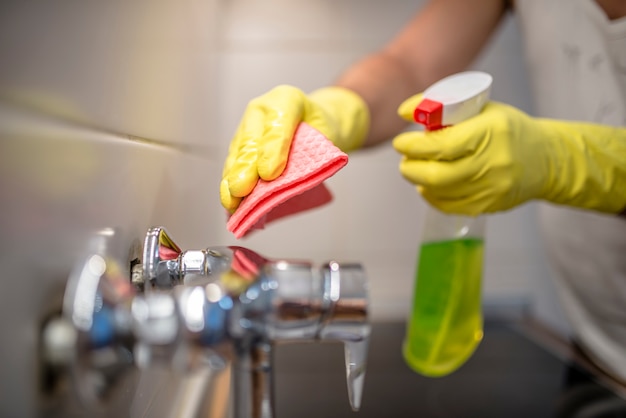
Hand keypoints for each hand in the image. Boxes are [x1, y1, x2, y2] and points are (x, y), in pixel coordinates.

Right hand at [220, 85, 368, 211]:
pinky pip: (233, 164)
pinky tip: (229, 200)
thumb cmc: (321, 129)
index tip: (268, 174)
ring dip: (233, 179)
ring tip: (231, 200)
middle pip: (250, 141)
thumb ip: (310, 152)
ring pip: (237, 154)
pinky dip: (230, 183)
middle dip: (245, 168)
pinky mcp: (239, 144)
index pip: (278, 125)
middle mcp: (261, 110)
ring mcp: (247, 127)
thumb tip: (289, 180)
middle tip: (241, 190)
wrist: (315, 122)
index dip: (272, 150)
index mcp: (286, 99)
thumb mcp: (326, 135)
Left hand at [393, 94, 625, 214]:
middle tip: (404, 160)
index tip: (401, 142)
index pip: (442, 144)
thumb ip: (442, 107)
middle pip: (437, 174)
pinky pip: (449, 206)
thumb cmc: (509, 130)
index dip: (414, 146)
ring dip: (419, 181)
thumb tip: (404, 112)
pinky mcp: (488, 206)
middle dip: (411, 167)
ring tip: (415, 169)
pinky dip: (432, 196)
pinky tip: (429, 185)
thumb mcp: (481, 109)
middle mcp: (493, 163)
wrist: (545, 160)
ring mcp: (491, 189)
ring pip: (440, 192)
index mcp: (491, 132)